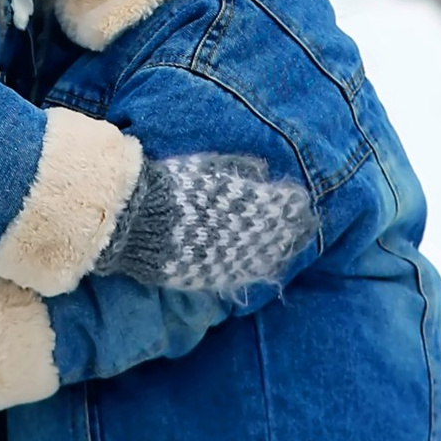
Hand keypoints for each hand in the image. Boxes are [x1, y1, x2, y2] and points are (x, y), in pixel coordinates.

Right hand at [100, 151, 314, 292]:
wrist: (135, 220)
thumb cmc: (168, 186)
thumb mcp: (203, 166)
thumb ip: (236, 168)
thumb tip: (262, 171)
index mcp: (243, 201)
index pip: (279, 203)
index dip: (291, 203)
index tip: (299, 200)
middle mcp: (243, 231)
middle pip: (278, 232)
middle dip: (292, 228)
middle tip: (304, 226)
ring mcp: (229, 255)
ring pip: (265, 255)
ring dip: (279, 249)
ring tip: (288, 246)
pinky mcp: (212, 274)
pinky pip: (242, 273)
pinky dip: (256, 268)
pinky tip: (264, 266)